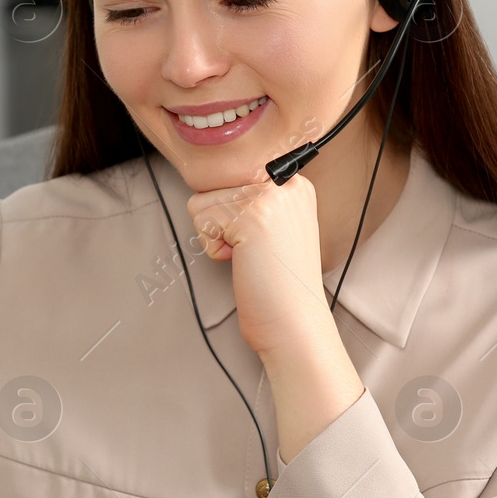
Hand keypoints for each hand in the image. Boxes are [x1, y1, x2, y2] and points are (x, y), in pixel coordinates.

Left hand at [186, 170, 331, 358]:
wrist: (295, 322)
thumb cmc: (280, 283)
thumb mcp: (277, 225)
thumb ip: (252, 199)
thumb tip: (210, 180)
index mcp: (294, 183)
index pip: (233, 176)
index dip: (232, 212)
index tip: (259, 239)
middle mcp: (285, 183)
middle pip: (215, 186)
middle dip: (222, 224)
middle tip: (256, 251)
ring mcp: (268, 197)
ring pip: (203, 202)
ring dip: (217, 236)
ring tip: (250, 256)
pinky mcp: (249, 217)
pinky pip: (201, 222)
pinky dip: (214, 249)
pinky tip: (244, 262)